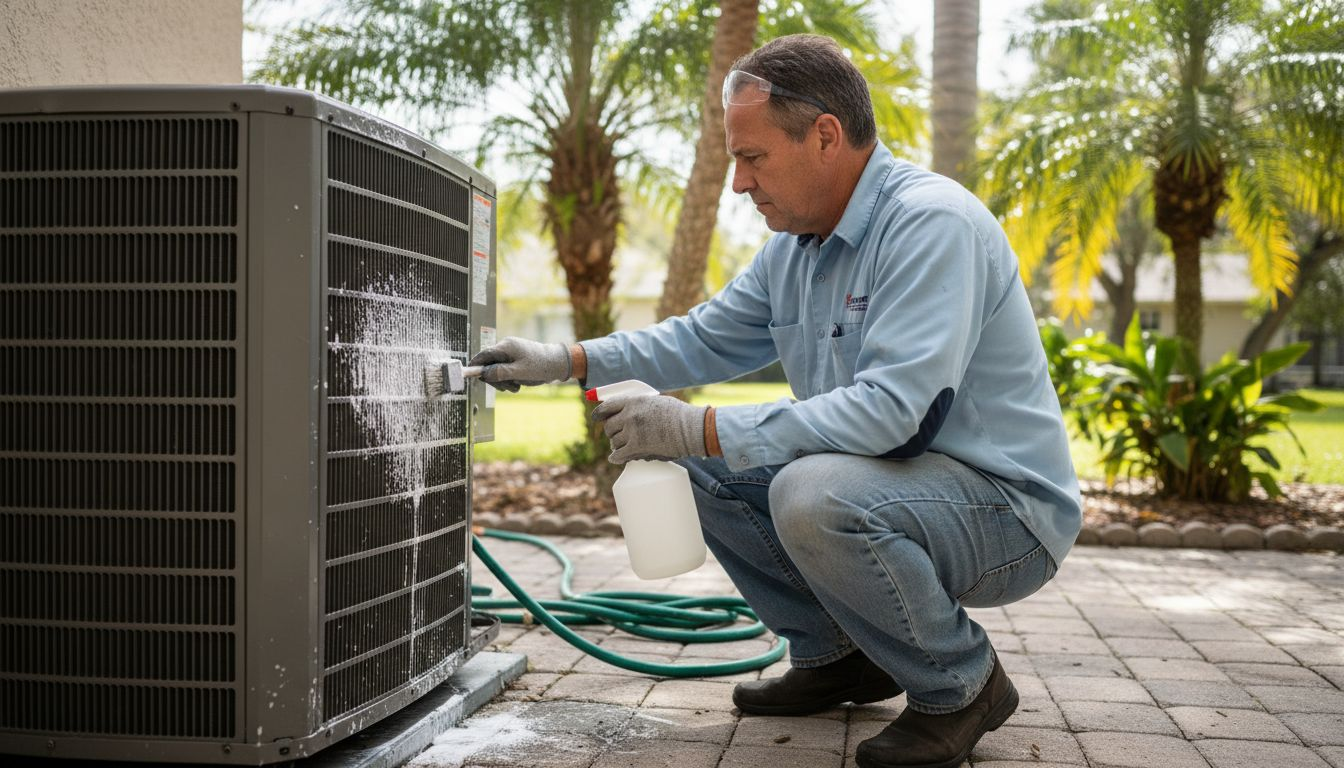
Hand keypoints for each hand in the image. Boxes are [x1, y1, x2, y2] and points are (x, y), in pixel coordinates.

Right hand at [468, 337, 571, 391]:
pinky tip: (518, 384)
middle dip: (495, 378)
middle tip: (506, 388)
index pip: (484, 354)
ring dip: (503, 381)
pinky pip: (505, 371)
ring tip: (516, 387)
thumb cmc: (540, 366)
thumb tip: (483, 374)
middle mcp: (506, 348)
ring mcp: (511, 354)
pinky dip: (509, 379)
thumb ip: (500, 372)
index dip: (475, 365)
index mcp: (506, 347)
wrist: (558, 364)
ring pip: (497, 370)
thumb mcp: (519, 372)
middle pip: (489, 364)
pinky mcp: (515, 360)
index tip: (468, 374)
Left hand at [591, 394, 706, 463]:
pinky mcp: (637, 448)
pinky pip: (618, 454)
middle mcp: (629, 415)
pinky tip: (616, 458)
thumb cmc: (679, 415)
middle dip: (612, 431)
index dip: (600, 413)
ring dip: (618, 444)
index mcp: (634, 401)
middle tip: (618, 435)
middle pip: (609, 426)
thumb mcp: (656, 402)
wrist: (690, 428)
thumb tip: (631, 414)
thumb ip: (641, 406)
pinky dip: (616, 457)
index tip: (596, 417)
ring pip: (614, 441)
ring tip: (624, 446)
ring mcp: (632, 432)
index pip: (608, 406)